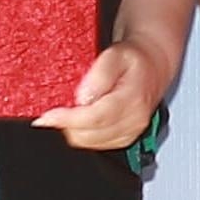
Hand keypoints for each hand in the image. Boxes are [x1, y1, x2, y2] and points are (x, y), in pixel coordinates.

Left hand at [45, 34, 175, 154]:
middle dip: (67, 124)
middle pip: (89, 135)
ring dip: (74, 131)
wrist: (152, 66)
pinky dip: (84, 135)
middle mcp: (133, 120)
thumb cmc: (134, 60)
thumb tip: (83, 97)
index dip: (67, 119)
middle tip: (56, 110)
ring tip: (70, 111)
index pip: (94, 118)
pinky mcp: (125, 139)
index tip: (47, 117)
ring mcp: (130, 132)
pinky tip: (82, 119)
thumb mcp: (115, 54)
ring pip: (90, 143)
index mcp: (131, 100)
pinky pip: (96, 145)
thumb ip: (99, 74)